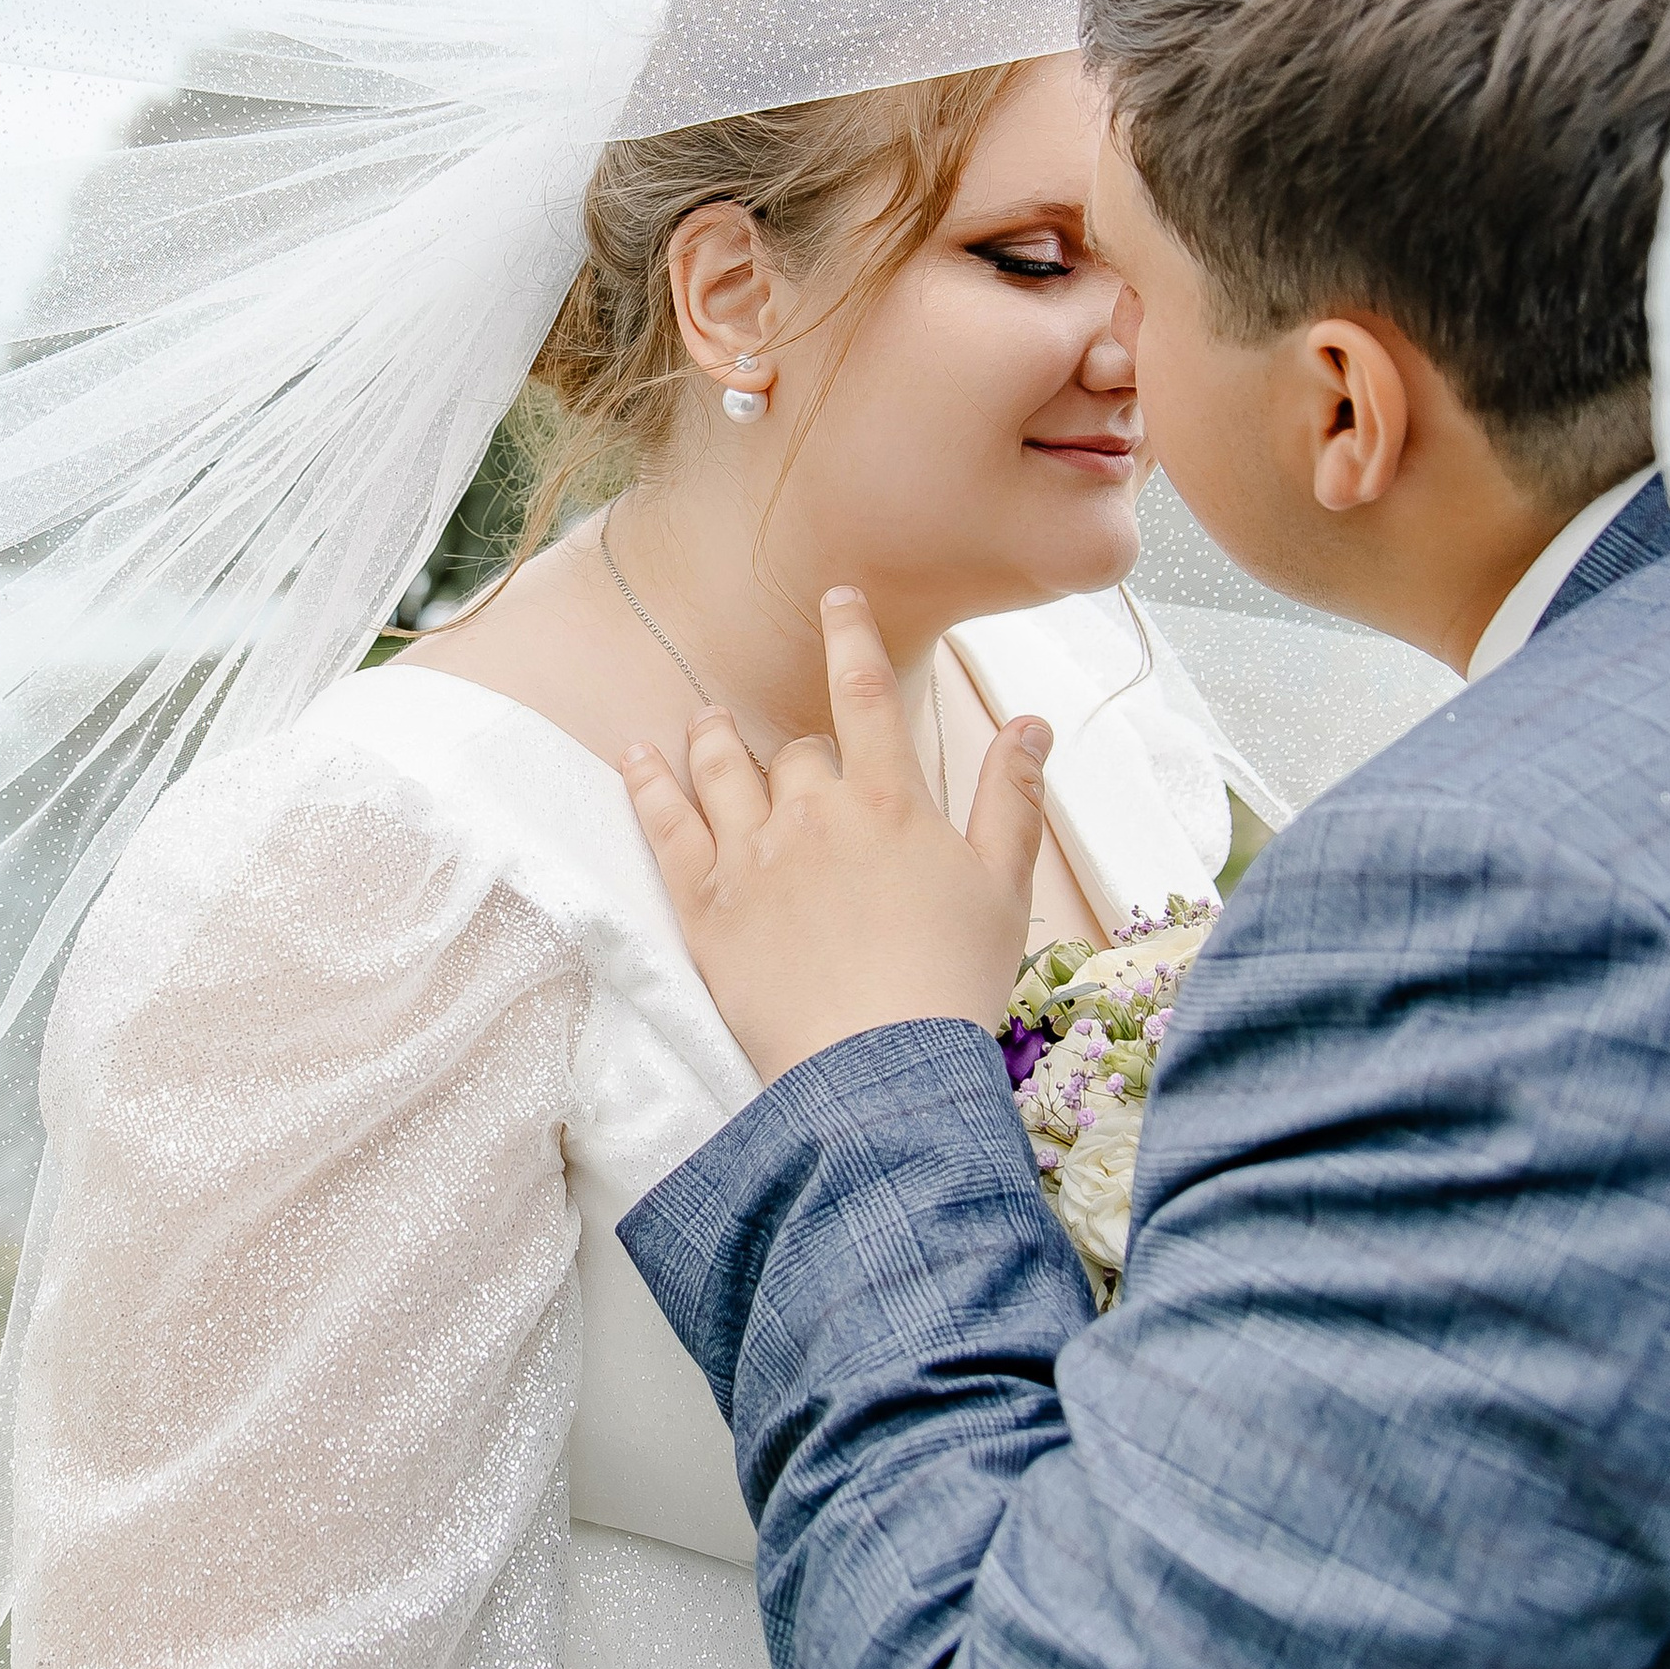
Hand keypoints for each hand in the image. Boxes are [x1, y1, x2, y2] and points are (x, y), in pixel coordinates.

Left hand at [622, 587, 1054, 1082]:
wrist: (881, 1072)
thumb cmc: (952, 983)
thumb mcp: (1004, 886)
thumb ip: (1013, 797)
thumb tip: (1033, 722)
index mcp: (889, 800)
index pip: (864, 693)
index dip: (849, 637)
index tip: (835, 596)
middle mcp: (814, 813)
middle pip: (796, 750)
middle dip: (798, 747)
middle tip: (797, 757)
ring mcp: (752, 856)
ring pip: (722, 768)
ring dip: (713, 739)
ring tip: (704, 723)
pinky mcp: (705, 905)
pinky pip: (666, 826)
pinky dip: (648, 784)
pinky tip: (636, 758)